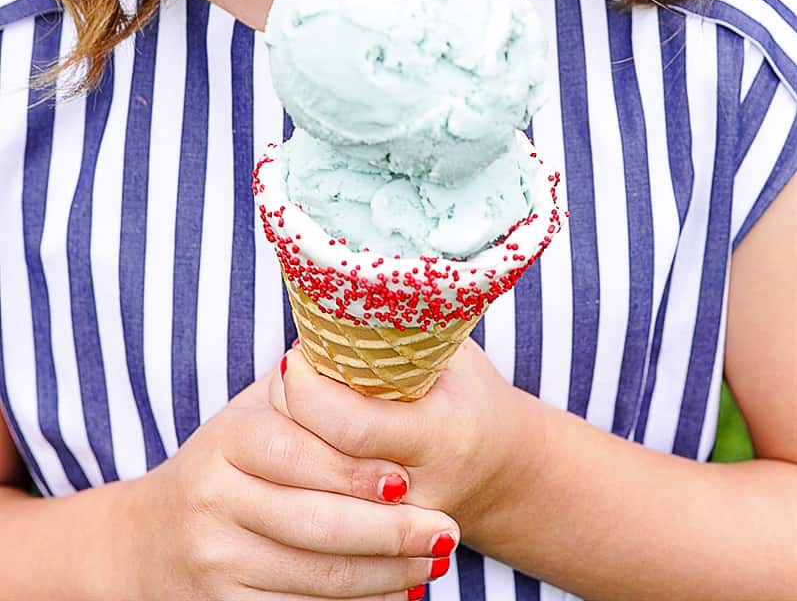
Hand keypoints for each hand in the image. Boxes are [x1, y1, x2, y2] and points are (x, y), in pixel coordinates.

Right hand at [122, 360, 459, 600]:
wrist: (150, 538)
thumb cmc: (230, 462)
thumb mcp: (255, 414)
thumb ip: (308, 391)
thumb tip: (379, 349)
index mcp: (226, 439)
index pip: (298, 453)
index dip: (356, 470)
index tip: (408, 477)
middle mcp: (212, 499)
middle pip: (315, 523)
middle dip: (389, 531)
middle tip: (444, 529)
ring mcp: (215, 560)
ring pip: (316, 577)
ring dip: (385, 574)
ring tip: (434, 560)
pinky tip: (394, 593)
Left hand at [271, 336, 531, 548]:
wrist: (503, 471)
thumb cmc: (470, 394)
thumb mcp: (450, 351)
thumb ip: (402, 329)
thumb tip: (338, 282)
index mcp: (440, 437)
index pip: (350, 427)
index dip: (307, 390)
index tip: (295, 356)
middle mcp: (416, 494)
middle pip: (319, 462)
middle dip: (287, 413)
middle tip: (287, 377)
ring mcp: (394, 530)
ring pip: (309, 495)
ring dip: (286, 447)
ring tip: (293, 407)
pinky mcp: (374, 547)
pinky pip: (318, 514)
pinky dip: (298, 477)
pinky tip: (296, 447)